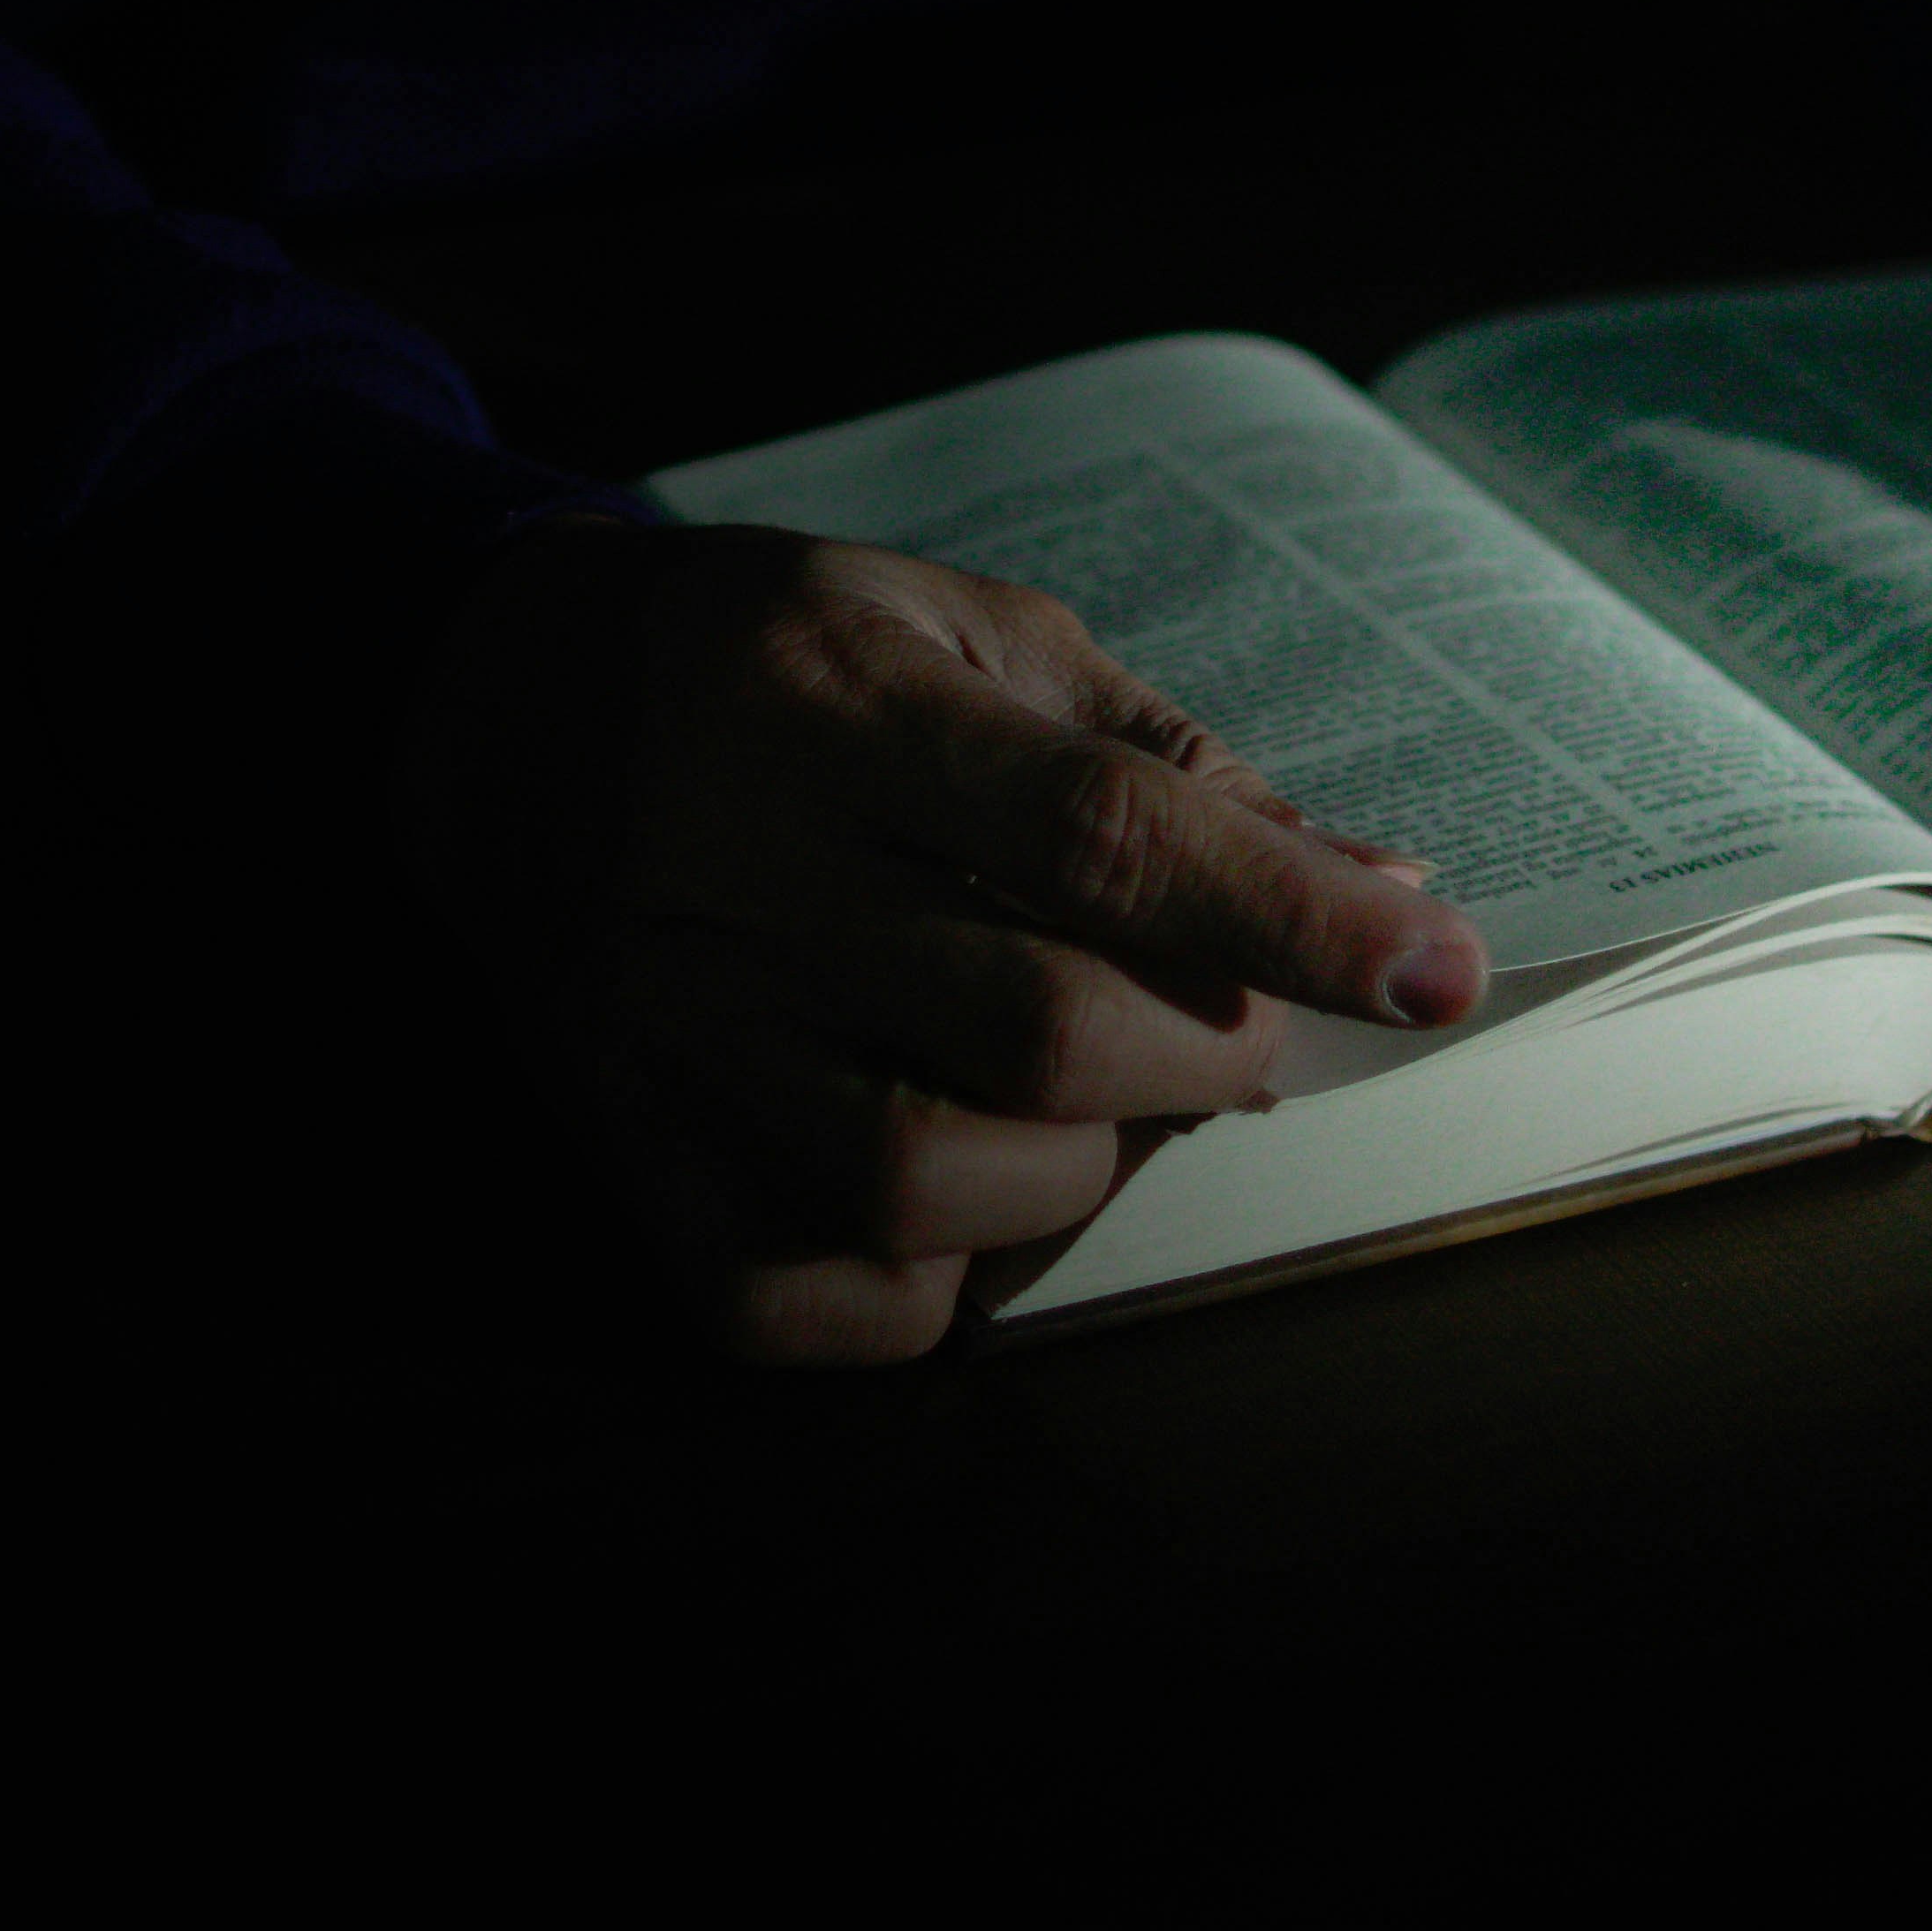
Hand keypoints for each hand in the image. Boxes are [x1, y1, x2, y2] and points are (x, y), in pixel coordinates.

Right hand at [396, 521, 1485, 1362]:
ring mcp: (668, 1025)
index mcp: (842, 702)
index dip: (1287, 916)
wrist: (496, 711)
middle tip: (1230, 1035)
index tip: (1435, 971)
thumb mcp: (969, 634)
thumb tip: (1381, 896)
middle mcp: (740, 866)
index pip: (1103, 832)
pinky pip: (786, 1295)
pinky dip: (914, 1292)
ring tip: (1095, 1114)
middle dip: (1197, 1056)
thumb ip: (1168, 765)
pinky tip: (963, 1210)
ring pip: (915, 1176)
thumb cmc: (784, 664)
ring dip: (1072, 1177)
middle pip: (1033, 1026)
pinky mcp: (624, 1146)